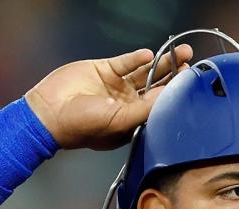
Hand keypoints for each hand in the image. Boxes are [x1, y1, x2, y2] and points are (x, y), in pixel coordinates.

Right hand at [25, 45, 192, 150]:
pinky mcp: (104, 70)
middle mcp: (127, 104)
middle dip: (174, 76)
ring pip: (145, 72)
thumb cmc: (82, 126)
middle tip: (190, 64)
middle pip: (157, 87)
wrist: (48, 113)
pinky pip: (126, 62)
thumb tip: (169, 98)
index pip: (159, 107)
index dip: (175, 96)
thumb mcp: (118, 122)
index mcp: (132, 121)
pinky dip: (137, 58)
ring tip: (181, 52)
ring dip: (162, 63)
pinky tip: (148, 54)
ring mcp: (116, 86)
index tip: (191, 85)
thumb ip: (145, 109)